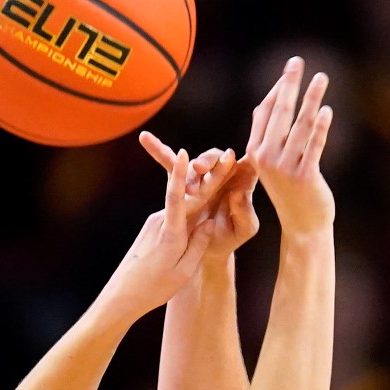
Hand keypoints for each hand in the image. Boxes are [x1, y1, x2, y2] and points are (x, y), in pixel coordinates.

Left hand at [99, 148, 236, 318]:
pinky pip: (177, 215)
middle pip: (188, 196)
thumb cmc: (153, 288)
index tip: (183, 152)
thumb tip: (208, 223)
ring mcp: (155, 223)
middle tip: (224, 159)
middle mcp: (160, 222)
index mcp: (169, 233)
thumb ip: (198, 245)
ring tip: (221, 179)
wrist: (122, 295)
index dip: (179, 174)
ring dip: (201, 194)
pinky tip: (202, 209)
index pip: (175, 197)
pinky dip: (191, 210)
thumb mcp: (182, 271)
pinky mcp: (153, 228)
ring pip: (184, 206)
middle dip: (206, 178)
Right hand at [140, 132, 260, 259]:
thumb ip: (245, 212)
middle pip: (213, 158)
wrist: (209, 250)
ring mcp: (200, 177)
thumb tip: (237, 192)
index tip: (228, 159)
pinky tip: (144, 138)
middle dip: (206, 161)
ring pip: (191, 162)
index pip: (238, 163)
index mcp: (240, 182)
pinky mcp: (182, 182)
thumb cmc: (230, 239)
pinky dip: (158, 150)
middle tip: (198, 168)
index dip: (233, 160)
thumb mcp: (245, 228)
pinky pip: (169, 164)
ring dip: (183, 165)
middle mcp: (221, 174)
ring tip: (182, 175)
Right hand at [247, 57, 333, 232]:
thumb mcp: (273, 161)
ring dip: (312, 98)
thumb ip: (270, 132)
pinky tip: (327, 111)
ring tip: (322, 78)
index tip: (289, 69)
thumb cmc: (291, 189)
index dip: (278, 88)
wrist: (303, 224)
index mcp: (255, 151)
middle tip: (298, 61)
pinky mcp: (304, 176)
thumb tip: (275, 96)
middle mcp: (266, 157)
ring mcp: (284, 167)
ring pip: (300, 125)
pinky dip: (320, 127)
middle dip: (289, 84)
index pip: (265, 111)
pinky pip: (314, 146)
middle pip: (280, 112)